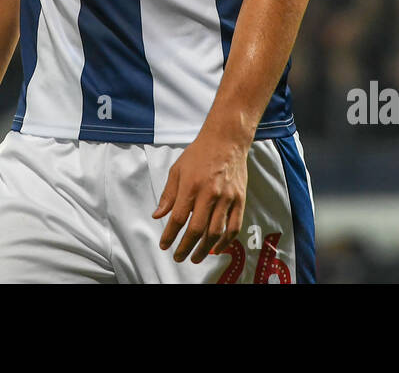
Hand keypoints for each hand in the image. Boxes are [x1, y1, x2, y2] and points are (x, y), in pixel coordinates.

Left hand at [152, 133, 248, 263]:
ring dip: (205, 249)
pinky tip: (217, 248)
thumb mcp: (177, 170)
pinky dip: (226, 241)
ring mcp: (226, 198)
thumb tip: (158, 215)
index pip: (178, 218)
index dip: (170, 235)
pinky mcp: (239, 199)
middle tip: (179, 257)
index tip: (164, 245)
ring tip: (196, 257)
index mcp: (191, 186)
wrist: (226, 140)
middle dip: (186, 247)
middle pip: (197, 229)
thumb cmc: (199, 153)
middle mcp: (209, 194)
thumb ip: (168, 195)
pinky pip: (234, 226)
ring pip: (216, 231)